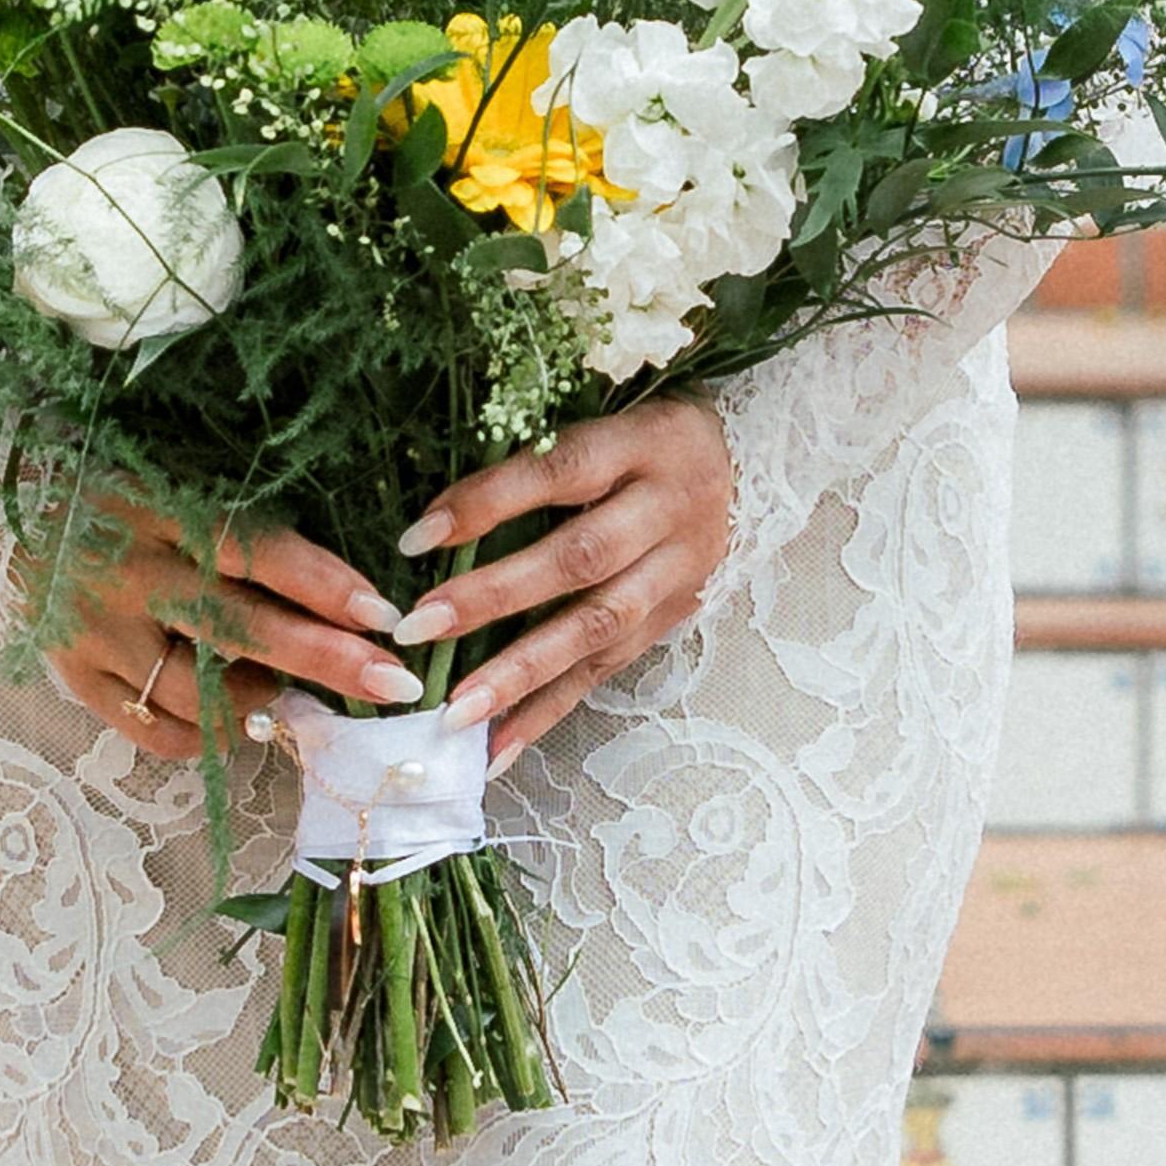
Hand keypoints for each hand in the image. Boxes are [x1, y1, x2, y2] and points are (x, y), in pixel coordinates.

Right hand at [42, 511, 414, 757]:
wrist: (11, 498)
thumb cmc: (119, 486)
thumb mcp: (176, 482)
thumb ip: (240, 529)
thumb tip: (339, 594)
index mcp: (159, 506)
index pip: (256, 547)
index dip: (323, 583)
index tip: (385, 615)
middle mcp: (127, 569)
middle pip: (239, 626)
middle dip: (326, 659)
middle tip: (393, 684)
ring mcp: (95, 626)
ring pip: (196, 692)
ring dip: (259, 701)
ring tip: (282, 689)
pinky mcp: (71, 669)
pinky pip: (152, 730)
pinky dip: (205, 734)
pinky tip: (227, 718)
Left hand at [391, 396, 734, 768]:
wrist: (748, 461)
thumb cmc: (645, 436)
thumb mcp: (604, 418)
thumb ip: (535, 460)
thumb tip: (435, 519)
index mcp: (644, 443)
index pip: (561, 471)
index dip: (489, 502)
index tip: (417, 538)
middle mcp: (668, 510)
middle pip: (580, 559)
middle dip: (495, 597)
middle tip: (420, 627)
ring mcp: (677, 572)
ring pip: (597, 627)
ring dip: (521, 674)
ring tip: (457, 711)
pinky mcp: (673, 619)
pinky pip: (606, 671)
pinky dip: (547, 711)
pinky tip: (497, 747)